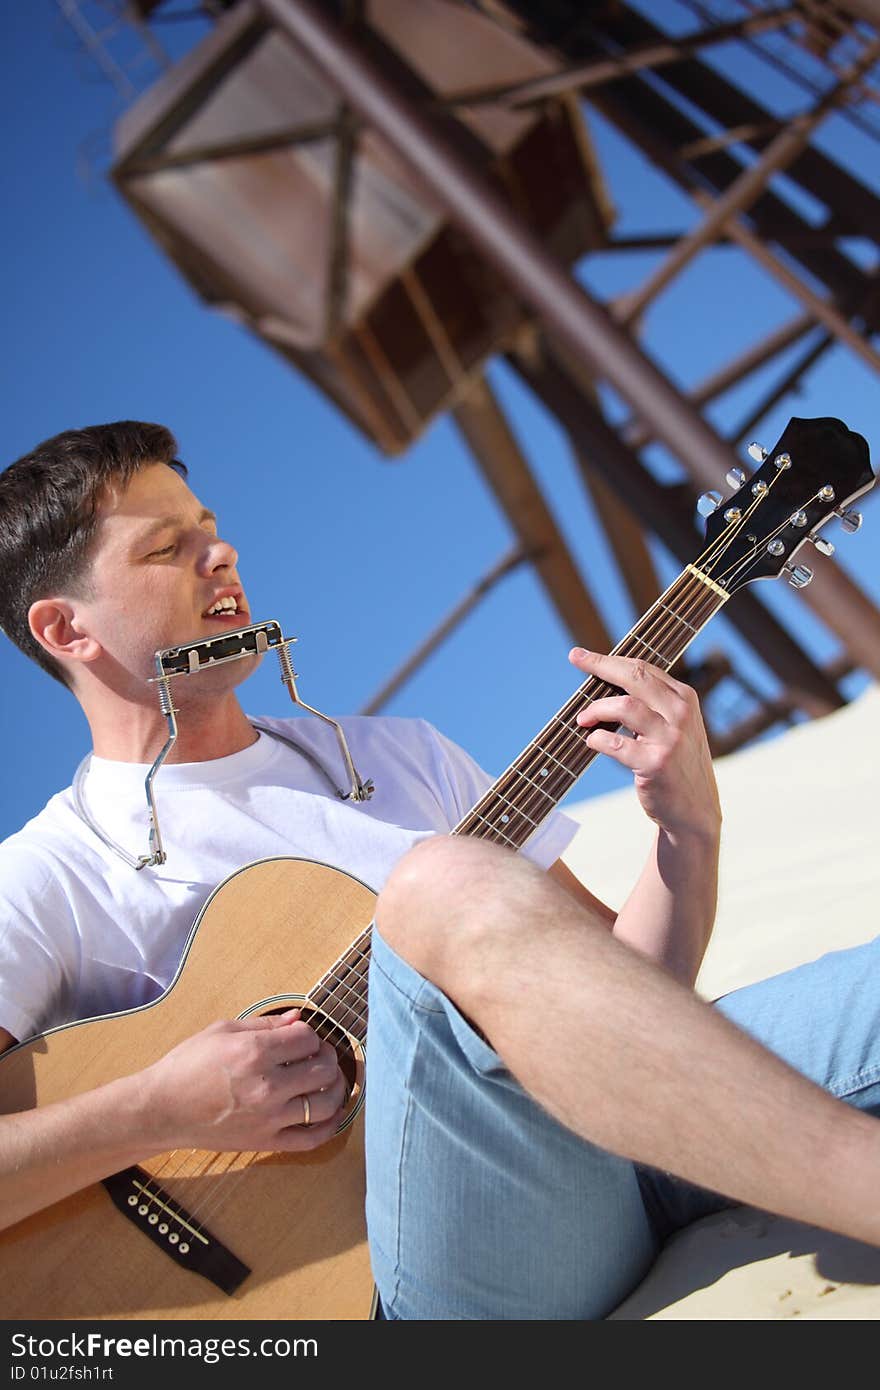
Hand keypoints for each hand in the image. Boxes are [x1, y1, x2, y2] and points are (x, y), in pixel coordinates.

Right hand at [140, 1009, 347, 1153]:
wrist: (161, 1110)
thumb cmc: (186, 1066)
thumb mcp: (222, 1031)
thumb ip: (265, 1024)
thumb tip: (299, 1019)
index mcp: (255, 1053)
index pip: (307, 1039)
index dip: (308, 1034)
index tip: (300, 1037)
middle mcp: (267, 1086)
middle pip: (324, 1069)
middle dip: (326, 1056)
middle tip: (317, 1055)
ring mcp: (269, 1118)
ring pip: (326, 1103)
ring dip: (336, 1088)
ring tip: (329, 1080)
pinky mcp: (266, 1143)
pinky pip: (312, 1139)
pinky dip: (330, 1126)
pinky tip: (333, 1113)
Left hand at [569, 648, 720, 843]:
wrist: (694, 811)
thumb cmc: (676, 765)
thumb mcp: (675, 727)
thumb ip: (652, 704)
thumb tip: (605, 683)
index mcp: (685, 699)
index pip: (643, 669)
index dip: (609, 660)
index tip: (582, 656)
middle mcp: (681, 714)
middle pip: (634, 676)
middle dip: (600, 665)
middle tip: (576, 660)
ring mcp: (670, 739)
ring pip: (623, 706)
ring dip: (596, 710)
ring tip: (583, 720)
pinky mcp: (655, 763)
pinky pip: (614, 743)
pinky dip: (596, 740)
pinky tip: (592, 742)